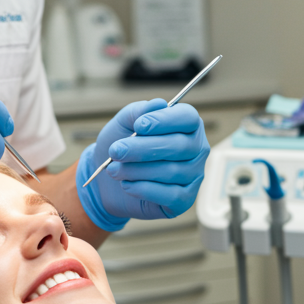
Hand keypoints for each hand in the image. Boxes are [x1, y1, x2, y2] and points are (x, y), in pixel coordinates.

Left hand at [77, 100, 209, 230]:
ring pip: (171, 171)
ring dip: (137, 170)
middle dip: (142, 148)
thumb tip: (157, 104)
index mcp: (186, 124)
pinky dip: (144, 189)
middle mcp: (196, 149)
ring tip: (114, 169)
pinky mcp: (185, 199)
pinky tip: (127, 185)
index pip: (188, 117)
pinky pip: (170, 195)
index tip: (138, 126)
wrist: (107, 179)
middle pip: (178, 146)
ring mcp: (193, 175)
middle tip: (116, 151)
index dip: (164, 120)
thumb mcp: (123, 123)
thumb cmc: (121, 145)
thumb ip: (138, 111)